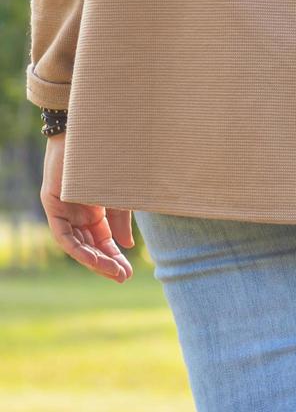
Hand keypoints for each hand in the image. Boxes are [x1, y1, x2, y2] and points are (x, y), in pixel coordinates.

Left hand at [39, 133, 134, 281]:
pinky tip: (91, 258)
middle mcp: (76, 213)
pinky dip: (75, 248)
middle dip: (105, 264)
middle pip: (88, 246)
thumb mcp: (118, 197)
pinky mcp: (52, 204)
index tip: (127, 273)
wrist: (93, 134)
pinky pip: (61, 234)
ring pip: (74, 244)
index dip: (114, 257)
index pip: (101, 241)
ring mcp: (62, 210)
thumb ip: (120, 221)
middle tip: (121, 277)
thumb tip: (126, 246)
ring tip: (111, 272)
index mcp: (93, 210)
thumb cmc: (109, 162)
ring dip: (92, 260)